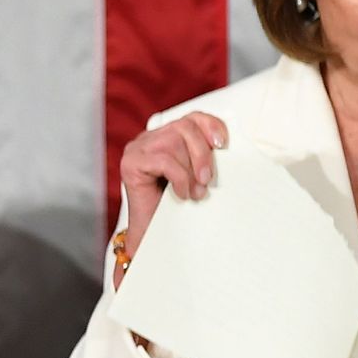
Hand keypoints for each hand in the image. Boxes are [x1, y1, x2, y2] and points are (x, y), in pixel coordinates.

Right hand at [116, 112, 227, 284]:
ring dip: (190, 170)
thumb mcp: (196, 177)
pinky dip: (179, 178)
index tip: (223, 144)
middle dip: (202, 154)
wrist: (153, 238)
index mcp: (165, 137)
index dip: (210, 125)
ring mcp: (137, 149)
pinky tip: (180, 194)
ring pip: (174, 142)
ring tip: (194, 192)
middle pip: (184, 127)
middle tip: (207, 180)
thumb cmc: (174, 209)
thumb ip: (203, 158)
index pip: (191, 118)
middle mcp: (149, 139)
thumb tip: (227, 148)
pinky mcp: (130, 163)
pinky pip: (164, 160)